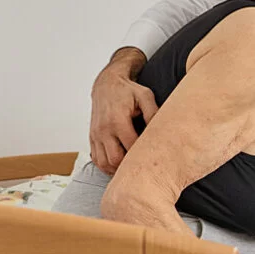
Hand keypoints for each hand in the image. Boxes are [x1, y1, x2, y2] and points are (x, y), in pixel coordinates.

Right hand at [89, 47, 158, 174]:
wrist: (106, 84)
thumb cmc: (127, 90)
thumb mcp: (145, 96)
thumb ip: (153, 112)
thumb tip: (162, 130)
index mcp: (117, 120)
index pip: (131, 146)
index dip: (143, 154)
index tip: (153, 156)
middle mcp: (104, 129)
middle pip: (115, 160)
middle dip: (129, 165)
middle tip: (143, 164)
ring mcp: (96, 135)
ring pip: (104, 163)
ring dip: (117, 168)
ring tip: (131, 167)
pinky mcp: (92, 138)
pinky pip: (96, 159)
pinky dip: (106, 165)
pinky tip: (118, 163)